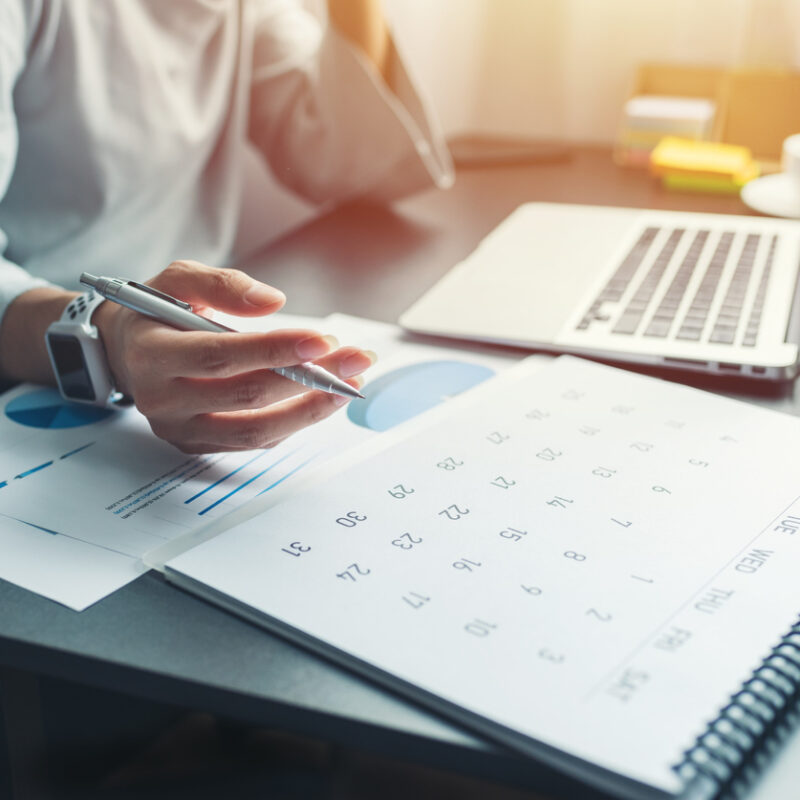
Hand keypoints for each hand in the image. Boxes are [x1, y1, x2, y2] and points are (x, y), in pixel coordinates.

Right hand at [93, 261, 374, 452]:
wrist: (125, 351)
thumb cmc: (156, 311)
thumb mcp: (177, 278)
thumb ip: (222, 285)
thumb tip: (274, 301)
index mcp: (153, 355)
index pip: (221, 357)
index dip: (274, 351)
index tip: (323, 341)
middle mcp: (163, 400)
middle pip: (246, 397)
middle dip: (309, 378)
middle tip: (356, 358)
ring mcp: (181, 430)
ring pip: (256, 432)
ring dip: (311, 410)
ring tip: (351, 385)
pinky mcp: (198, 445)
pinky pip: (254, 442)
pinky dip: (294, 422)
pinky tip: (323, 399)